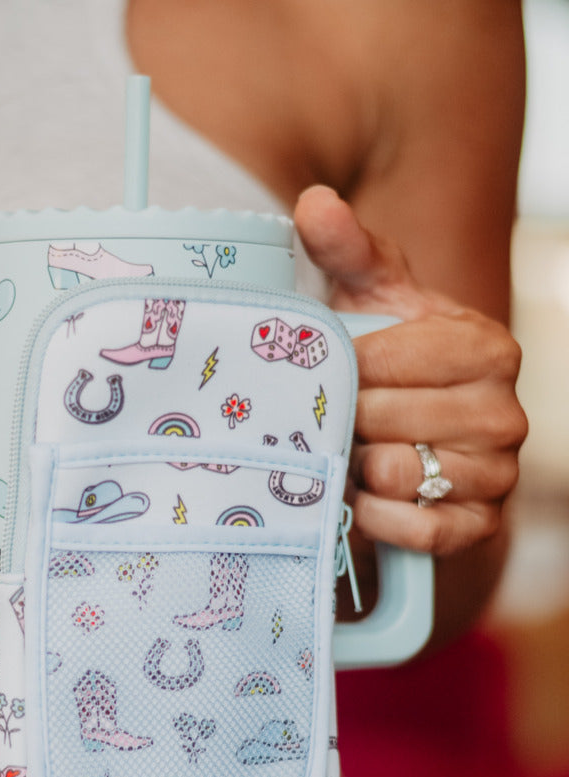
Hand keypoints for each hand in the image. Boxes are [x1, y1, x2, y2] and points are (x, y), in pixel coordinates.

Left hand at [294, 186, 526, 556]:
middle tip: (336, 420)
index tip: (328, 372)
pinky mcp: (479, 527)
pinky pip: (417, 531)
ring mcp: (498, 474)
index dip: (342, 370)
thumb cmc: (389, 360)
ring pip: (398, 474)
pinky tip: (364, 499)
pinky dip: (379, 518)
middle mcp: (505, 411)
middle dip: (346, 421)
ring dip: (358, 469)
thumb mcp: (370, 300)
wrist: (411, 442)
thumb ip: (347, 250)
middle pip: (387, 419)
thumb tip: (315, 204)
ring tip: (352, 455)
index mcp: (485, 346)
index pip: (388, 360)